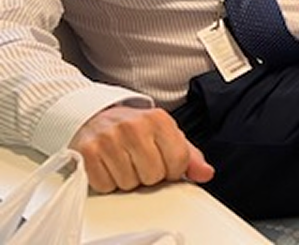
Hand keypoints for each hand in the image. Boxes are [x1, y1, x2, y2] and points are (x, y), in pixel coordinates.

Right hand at [68, 105, 214, 192]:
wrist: (96, 116)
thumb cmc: (136, 130)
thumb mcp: (166, 136)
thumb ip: (190, 156)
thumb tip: (206, 173)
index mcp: (159, 119)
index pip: (179, 161)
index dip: (174, 171)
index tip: (165, 165)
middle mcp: (134, 126)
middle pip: (153, 176)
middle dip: (149, 176)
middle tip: (141, 163)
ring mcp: (109, 138)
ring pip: (129, 183)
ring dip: (128, 180)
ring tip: (125, 163)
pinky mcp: (88, 152)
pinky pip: (105, 186)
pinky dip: (108, 183)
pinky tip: (109, 167)